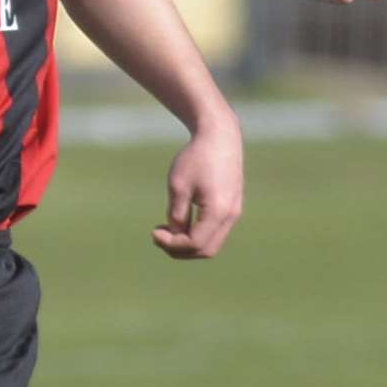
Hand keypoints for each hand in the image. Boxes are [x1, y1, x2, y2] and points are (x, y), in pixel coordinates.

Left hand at [151, 124, 243, 258]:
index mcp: (218, 212)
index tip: (153, 232)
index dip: (171, 244)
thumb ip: (176, 213)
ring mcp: (234, 212)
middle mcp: (231, 216)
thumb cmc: (196, 158)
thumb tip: (174, 235)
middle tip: (157, 237)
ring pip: (212, 243)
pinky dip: (197, 233)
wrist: (219, 137)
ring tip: (165, 230)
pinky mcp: (232, 207)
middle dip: (180, 249)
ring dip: (188, 243)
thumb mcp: (178, 186)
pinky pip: (215, 231)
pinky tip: (179, 222)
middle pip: (206, 250)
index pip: (194, 243)